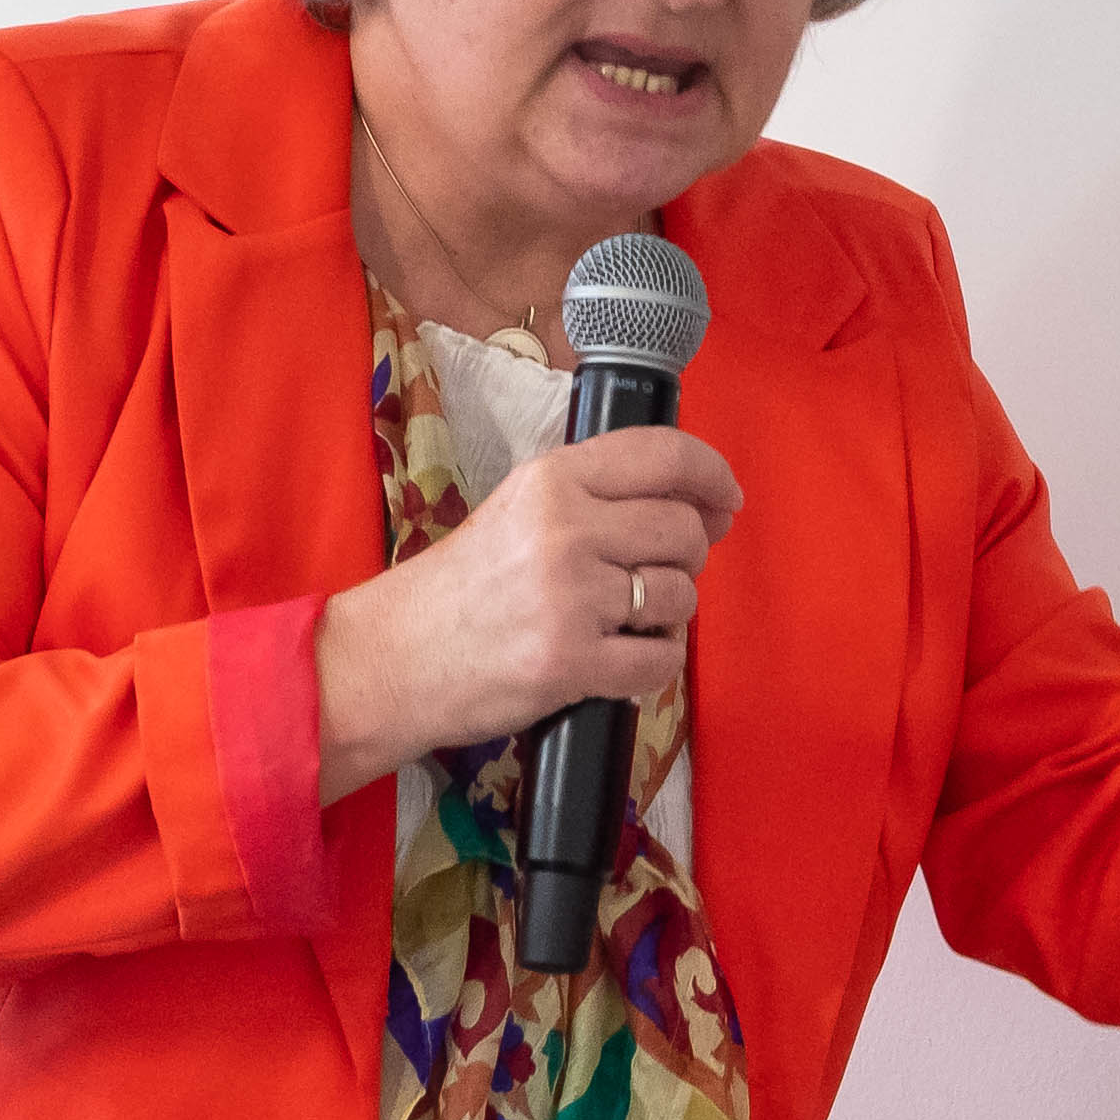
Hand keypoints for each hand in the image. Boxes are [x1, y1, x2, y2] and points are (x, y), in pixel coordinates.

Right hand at [313, 425, 745, 798]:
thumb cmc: (461, 589)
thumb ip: (594, 495)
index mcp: (551, 478)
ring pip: (680, 595)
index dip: (711, 475)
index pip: (664, 455)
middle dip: (687, 557)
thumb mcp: (518, 509)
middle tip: (654, 576)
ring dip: (667, 615)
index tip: (725, 500)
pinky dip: (653, 665)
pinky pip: (661, 661)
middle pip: (684, 529)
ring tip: (624, 621)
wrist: (394, 658)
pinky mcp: (571, 662)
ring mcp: (570, 597)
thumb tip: (693, 501)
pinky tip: (621, 659)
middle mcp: (565, 529)